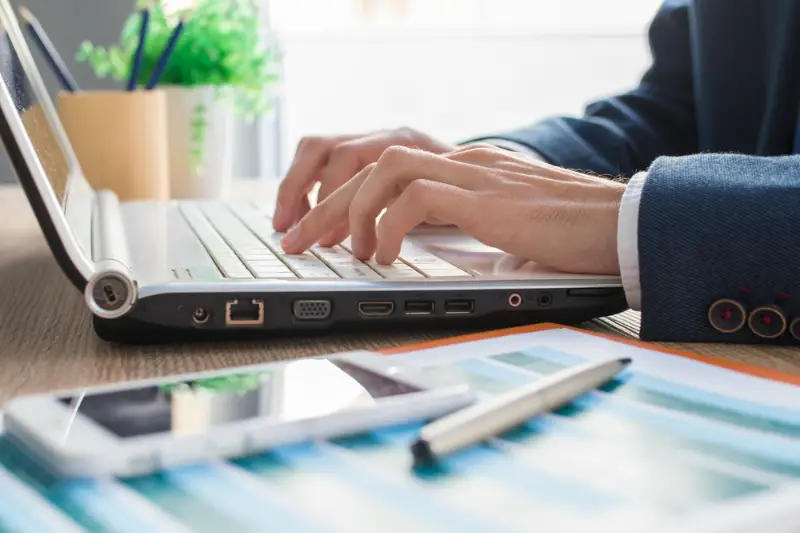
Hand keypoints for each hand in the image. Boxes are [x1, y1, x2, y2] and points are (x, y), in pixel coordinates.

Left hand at [280, 144, 625, 274]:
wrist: (622, 226)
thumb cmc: (570, 238)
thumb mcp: (507, 234)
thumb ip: (470, 235)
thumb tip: (437, 260)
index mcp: (462, 170)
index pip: (382, 165)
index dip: (339, 196)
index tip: (314, 231)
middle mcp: (461, 163)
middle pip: (369, 163)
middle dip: (321, 205)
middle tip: (294, 242)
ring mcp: (473, 175)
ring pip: (383, 167)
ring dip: (349, 211)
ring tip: (343, 252)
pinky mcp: (486, 197)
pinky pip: (416, 195)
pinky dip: (387, 226)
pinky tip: (383, 256)